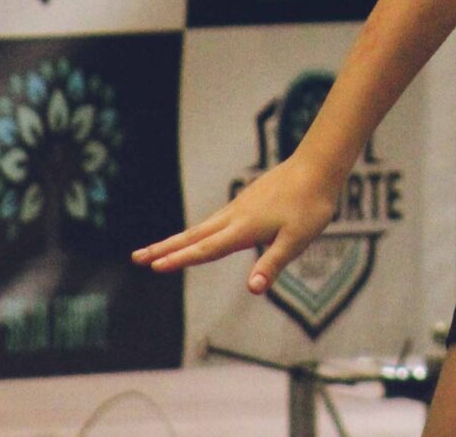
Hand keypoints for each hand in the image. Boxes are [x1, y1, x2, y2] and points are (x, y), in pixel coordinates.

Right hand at [133, 153, 343, 294]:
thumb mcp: (296, 240)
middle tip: (136, 258)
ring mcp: (240, 206)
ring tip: (159, 249)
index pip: (206, 249)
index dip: (180, 260)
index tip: (155, 267)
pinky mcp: (248, 200)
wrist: (318, 166)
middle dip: (164, 248)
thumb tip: (252, 289)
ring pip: (202, 226)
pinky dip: (198, 231)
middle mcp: (235, 216)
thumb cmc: (311, 205)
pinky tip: (201, 235)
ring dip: (178, 239)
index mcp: (244, 228)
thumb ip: (272, 264)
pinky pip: (216, 220)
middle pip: (193, 236)